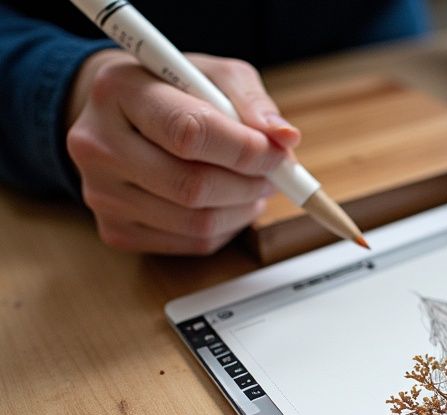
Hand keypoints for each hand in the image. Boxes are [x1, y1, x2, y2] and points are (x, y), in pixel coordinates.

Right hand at [66, 50, 299, 254]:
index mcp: (119, 90)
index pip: (189, 131)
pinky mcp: (115, 230)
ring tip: (256, 187)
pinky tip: (228, 204)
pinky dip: (226, 228)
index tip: (276, 152)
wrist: (120, 116)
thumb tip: (285, 138)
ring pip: (197, 222)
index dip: (244, 149)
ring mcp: (101, 193)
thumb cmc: (174, 91)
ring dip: (244, 209)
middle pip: (192, 185)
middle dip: (250, 184)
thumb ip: (251, 100)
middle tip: (274, 174)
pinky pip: (191, 243)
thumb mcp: (214, 75)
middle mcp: (97, 144)